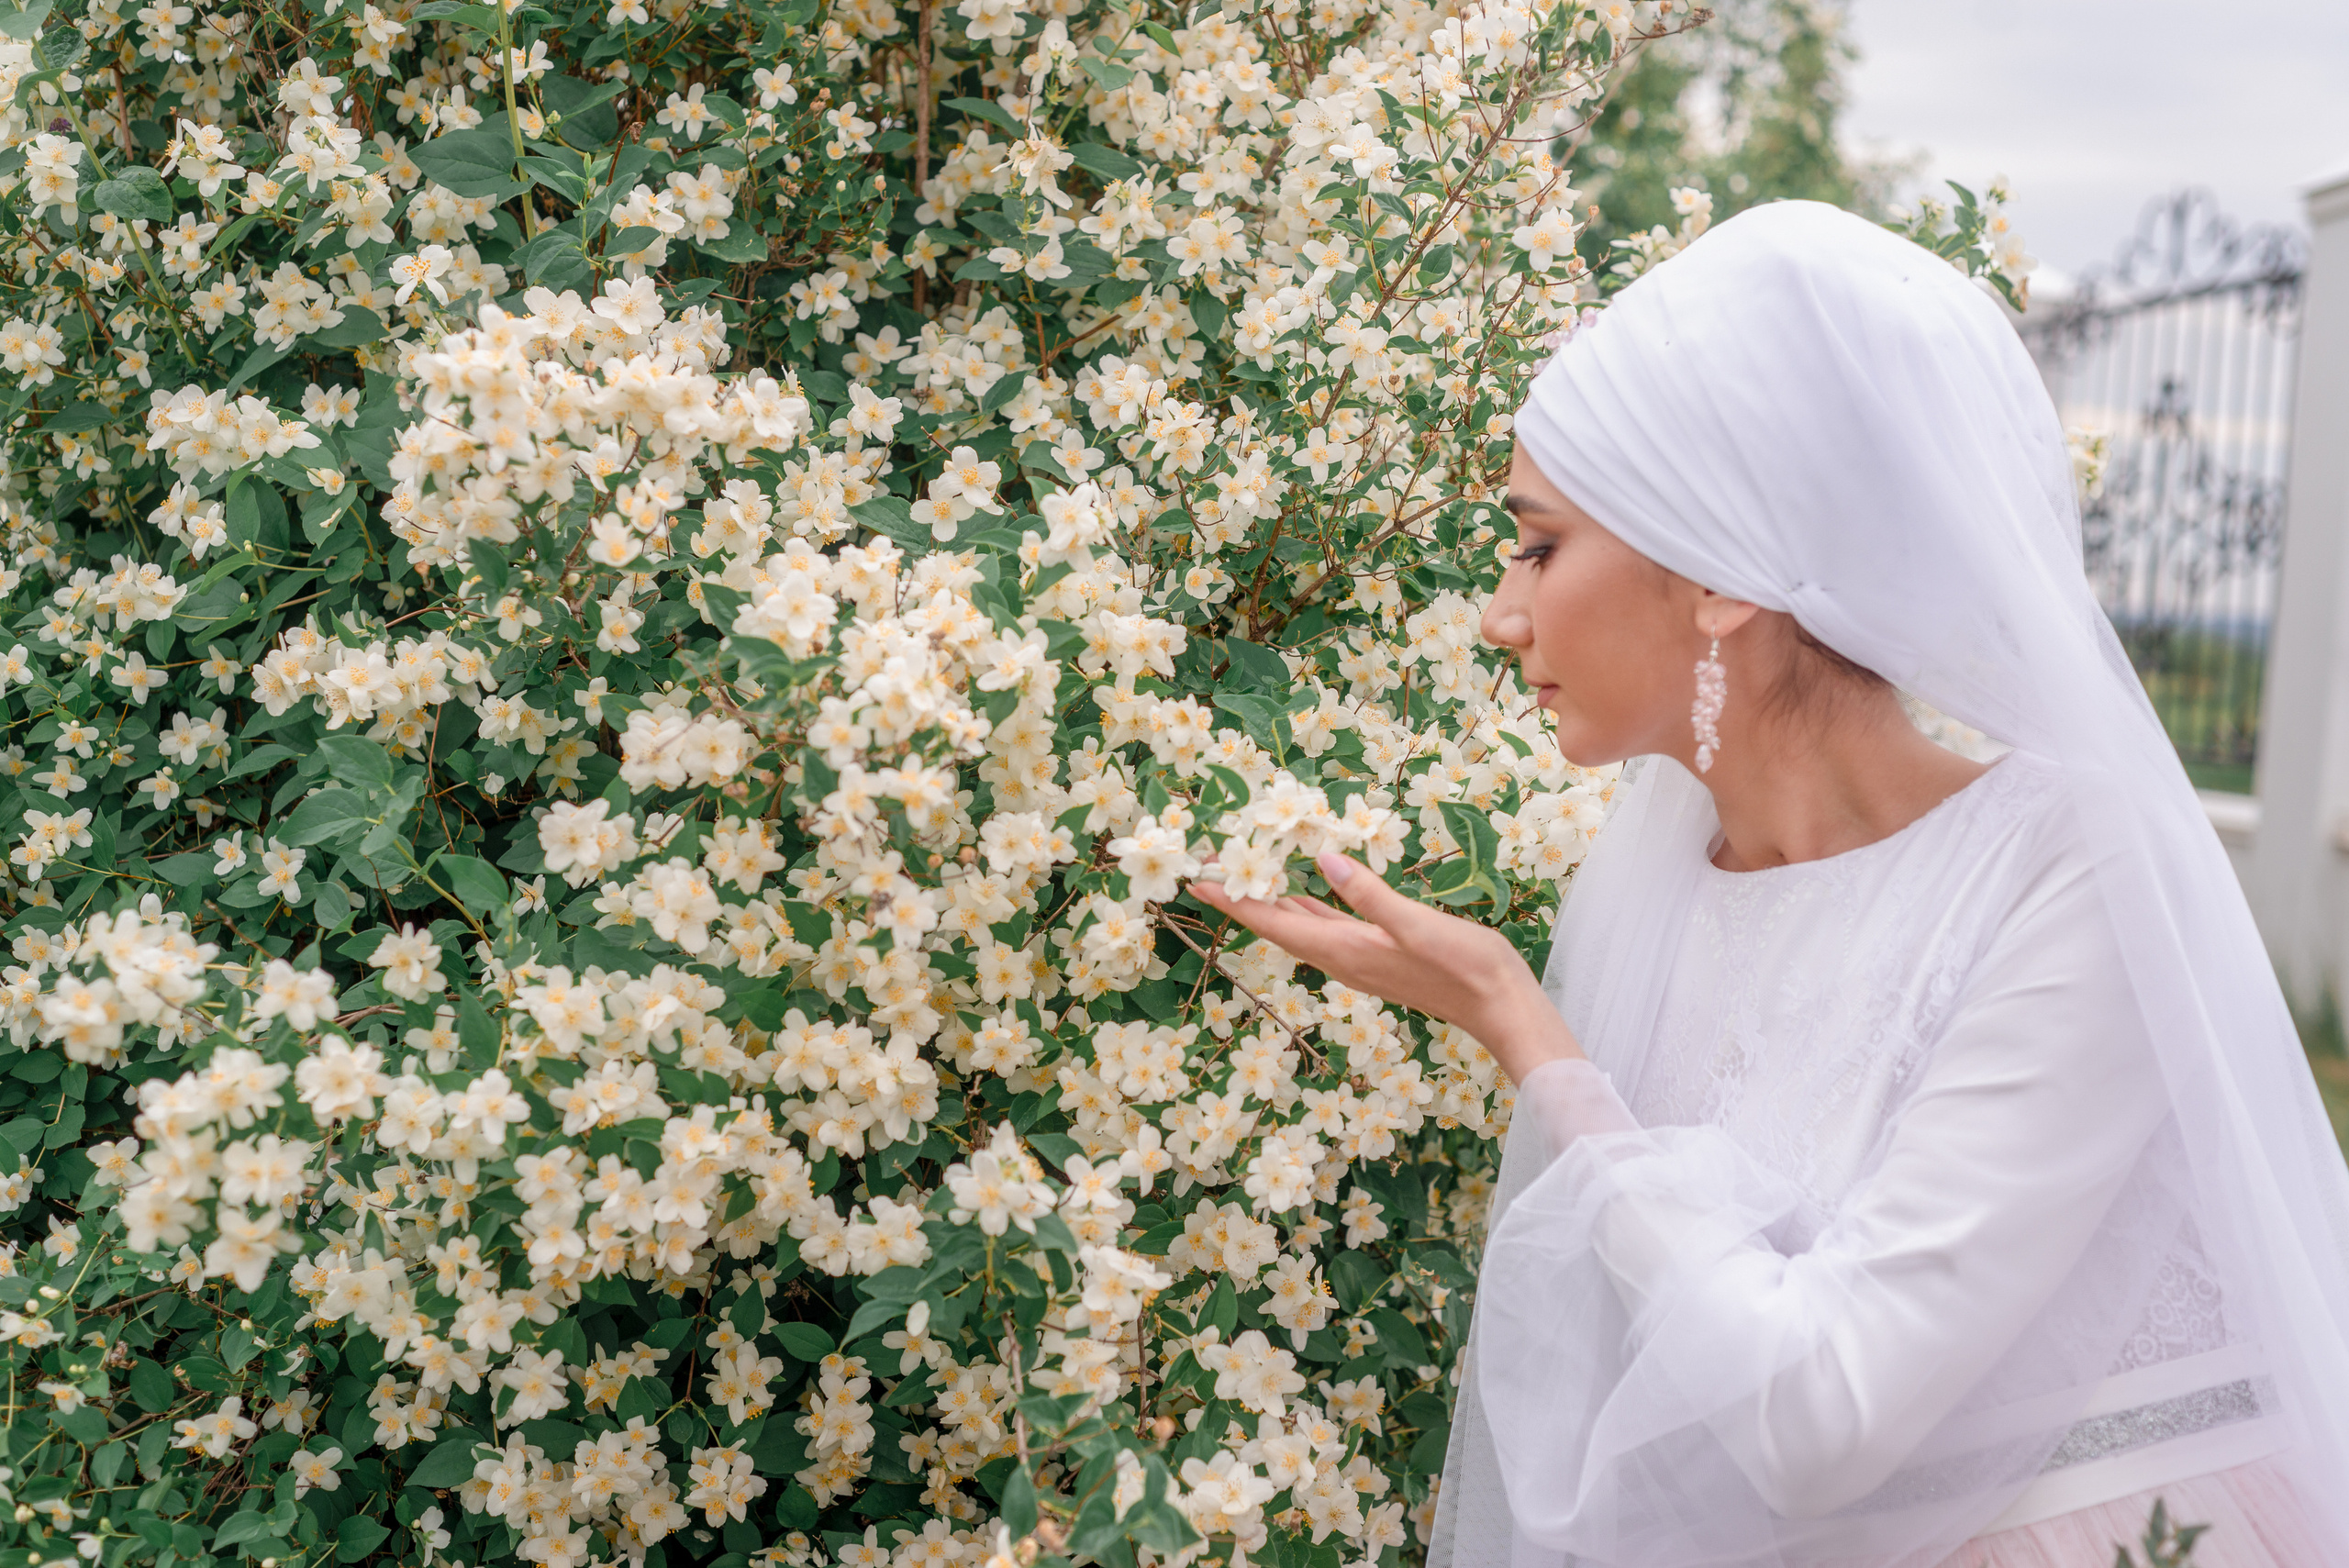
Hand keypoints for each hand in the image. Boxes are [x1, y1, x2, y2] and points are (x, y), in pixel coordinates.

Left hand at [1189, 851, 1583, 1083]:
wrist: (1501, 1007)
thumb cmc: (1465, 966)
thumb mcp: (1416, 923)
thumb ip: (1368, 893)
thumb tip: (1324, 859)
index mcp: (1345, 949)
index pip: (1275, 922)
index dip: (1234, 901)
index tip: (1197, 881)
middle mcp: (1343, 958)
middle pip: (1278, 925)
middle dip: (1242, 900)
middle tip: (1209, 870)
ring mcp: (1360, 959)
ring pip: (1301, 927)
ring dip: (1270, 903)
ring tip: (1243, 877)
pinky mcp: (1378, 956)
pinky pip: (1327, 929)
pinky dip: (1306, 908)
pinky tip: (1303, 895)